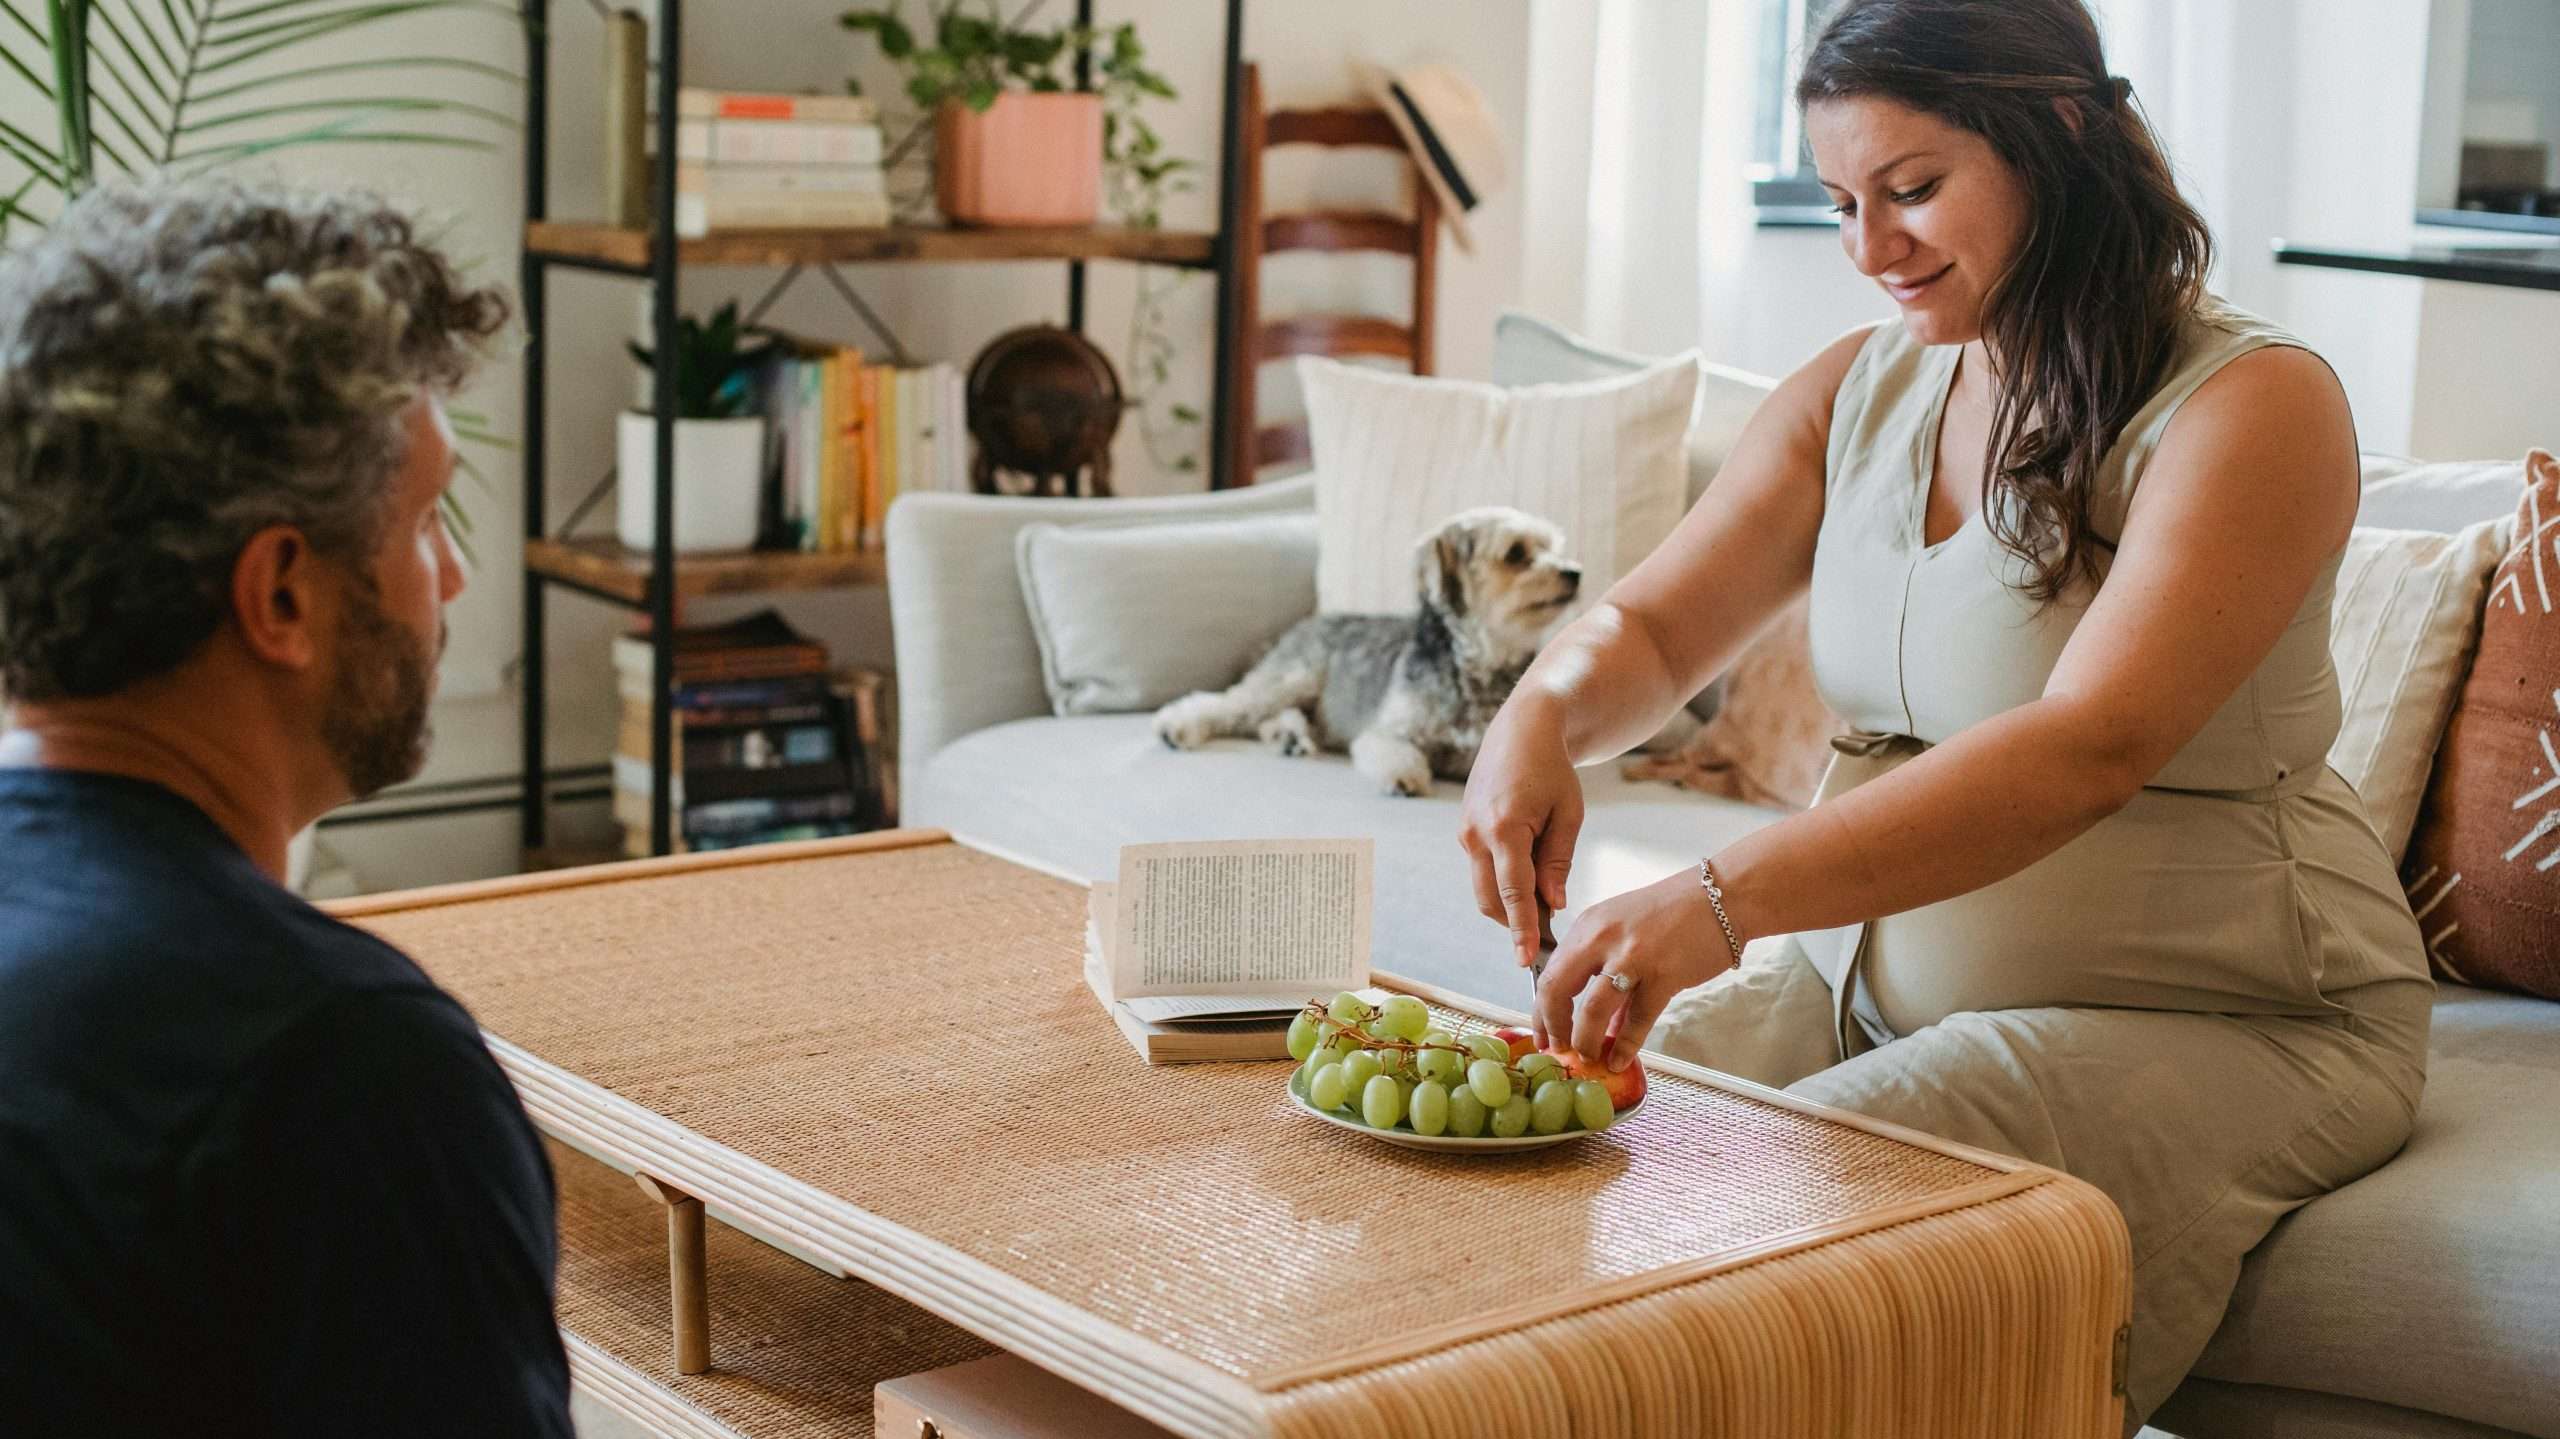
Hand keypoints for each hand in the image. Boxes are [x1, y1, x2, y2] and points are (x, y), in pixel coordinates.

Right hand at [1458, 698, 1582, 970]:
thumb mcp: (1567, 813)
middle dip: (1515, 923)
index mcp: (1505, 827)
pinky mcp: (1465, 832)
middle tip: (1550, 937)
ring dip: (1510, 905)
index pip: (1513, 893)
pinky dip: (1504, 884)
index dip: (1522, 930)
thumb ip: (1557, 861)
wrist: (1521, 731)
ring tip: (1545, 904)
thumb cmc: (1552, 769)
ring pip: (1483, 890)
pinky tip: (1530, 879)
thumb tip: (1554, 904)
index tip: (1527, 961)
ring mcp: (1465, 833)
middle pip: (1490, 900)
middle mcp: (1476, 833)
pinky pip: (1483, 871)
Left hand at [1534, 866, 1739, 1068]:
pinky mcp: (1664, 975)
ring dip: (1584, 1040)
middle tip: (1557, 1049)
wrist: (1722, 896)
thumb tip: (1599, 1022)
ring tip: (1587, 1057)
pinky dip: (1625, 1045)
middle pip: (1557, 990)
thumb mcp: (1626, 930)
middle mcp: (1602, 939)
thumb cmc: (1674, 912)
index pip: (1550, 972)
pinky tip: (1619, 1060)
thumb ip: (1607, 972)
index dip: (1541, 1010)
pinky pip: (1637, 1020)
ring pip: (1592, 1010)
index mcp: (1589, 926)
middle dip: (1552, 1027)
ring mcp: (1632, 957)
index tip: (1542, 1034)